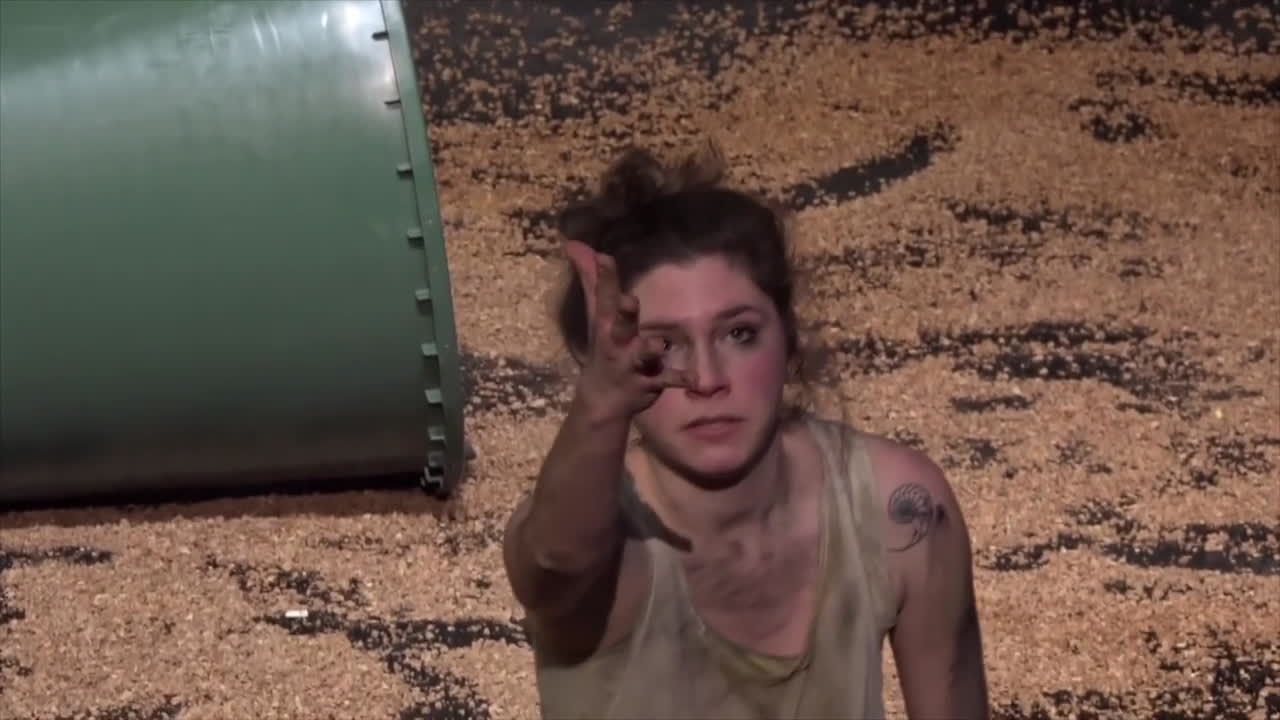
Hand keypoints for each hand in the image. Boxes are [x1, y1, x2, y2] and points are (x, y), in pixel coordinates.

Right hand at [563, 240, 689, 418]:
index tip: (604, 258)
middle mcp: (618, 342)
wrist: (601, 399)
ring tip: (656, 344)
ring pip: (642, 354)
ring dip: (648, 349)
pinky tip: (694, 379)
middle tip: (629, 300)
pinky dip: (680, 378)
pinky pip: (666, 379)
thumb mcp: (596, 314)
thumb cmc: (603, 347)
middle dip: (624, 313)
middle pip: (620, 324)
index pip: (605, 296)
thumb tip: (574, 244)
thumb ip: (593, 280)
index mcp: (606, 323)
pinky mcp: (650, 381)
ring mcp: (632, 363)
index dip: (605, 277)